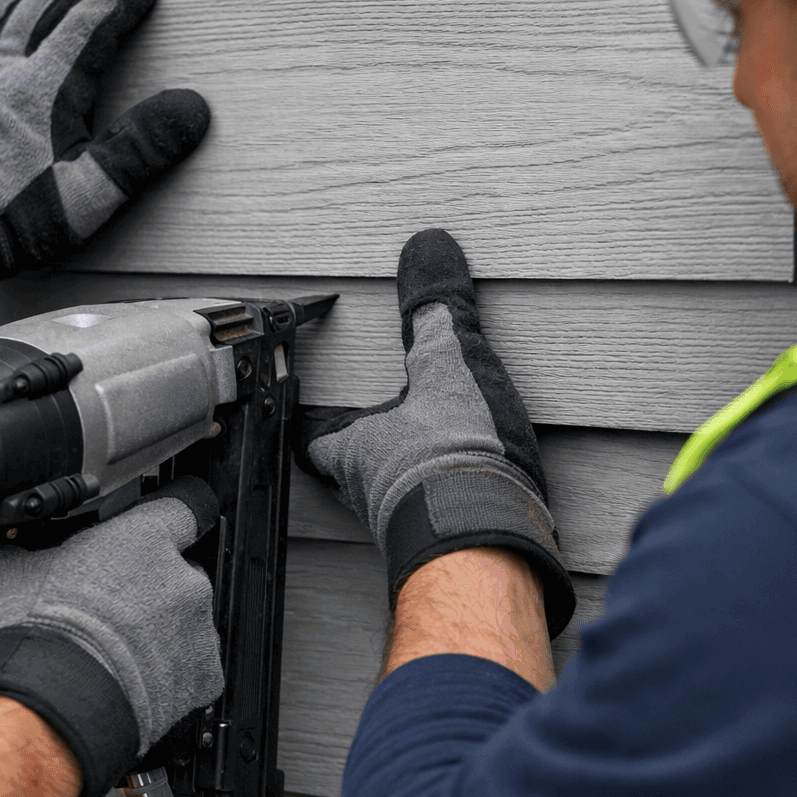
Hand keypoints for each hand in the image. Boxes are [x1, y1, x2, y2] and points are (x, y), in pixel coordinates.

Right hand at [0, 476, 223, 796]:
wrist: (41, 712)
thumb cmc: (25, 640)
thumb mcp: (0, 567)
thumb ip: (23, 544)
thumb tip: (10, 540)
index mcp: (143, 538)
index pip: (180, 506)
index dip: (163, 521)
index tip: (151, 532)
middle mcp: (181, 577)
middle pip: (177, 571)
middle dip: (149, 587)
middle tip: (108, 609)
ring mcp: (197, 629)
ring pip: (185, 621)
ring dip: (159, 631)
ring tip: (113, 652)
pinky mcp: (202, 678)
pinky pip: (192, 668)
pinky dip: (170, 676)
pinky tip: (132, 680)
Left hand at [302, 228, 574, 637]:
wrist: (491, 544)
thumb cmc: (454, 458)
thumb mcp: (450, 364)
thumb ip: (439, 308)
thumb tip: (428, 245)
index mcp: (358, 450)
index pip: (314, 439)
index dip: (311, 425)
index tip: (305, 415)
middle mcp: (372, 496)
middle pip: (352, 476)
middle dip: (365, 455)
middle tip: (379, 435)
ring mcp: (409, 530)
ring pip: (393, 503)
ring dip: (408, 483)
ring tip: (432, 462)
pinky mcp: (450, 551)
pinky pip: (438, 523)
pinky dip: (449, 506)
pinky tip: (477, 494)